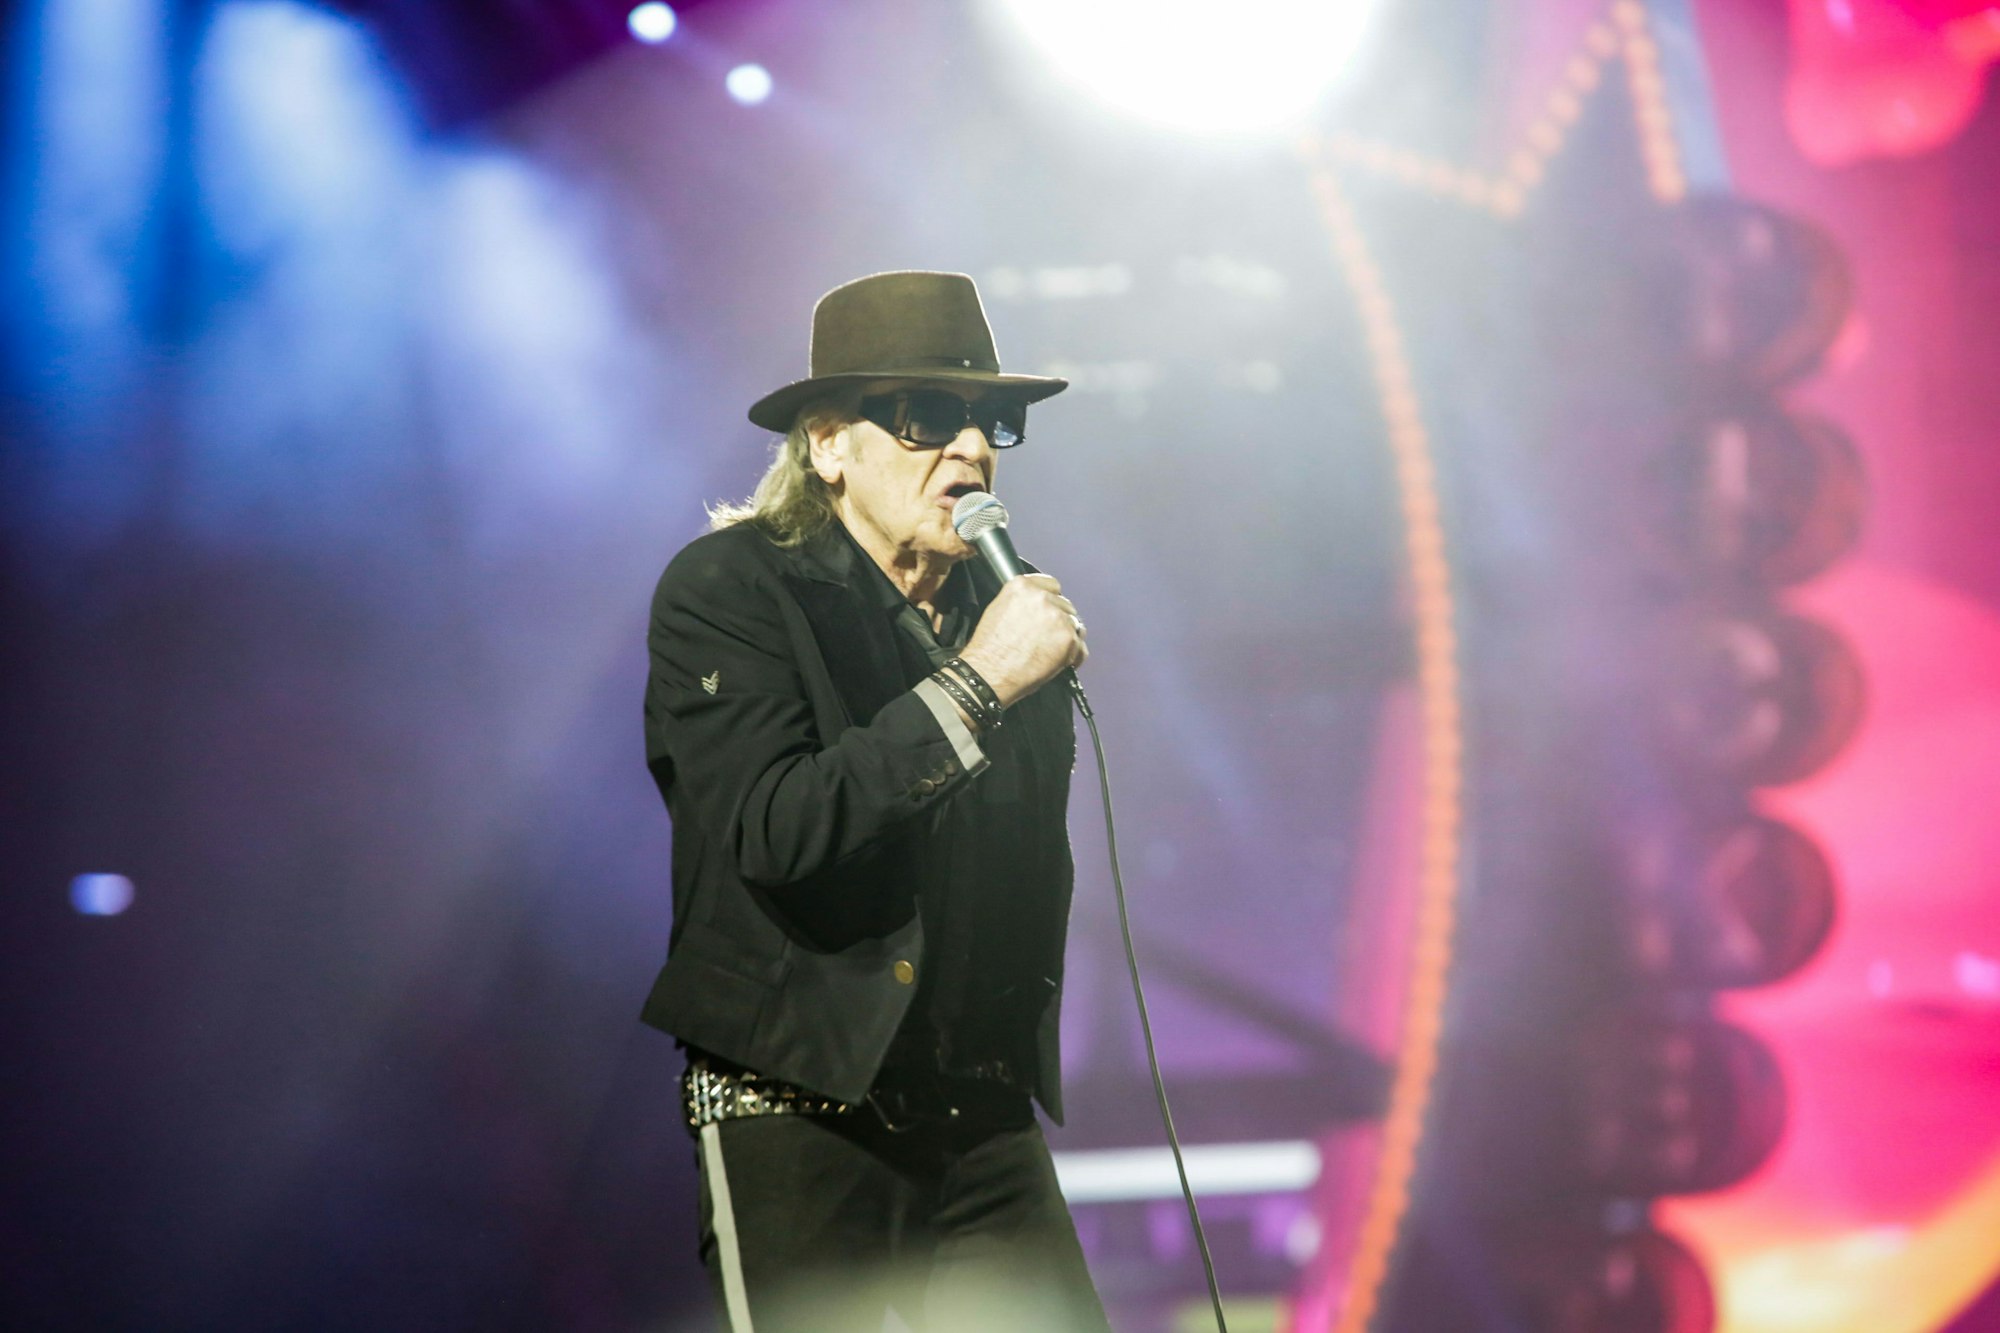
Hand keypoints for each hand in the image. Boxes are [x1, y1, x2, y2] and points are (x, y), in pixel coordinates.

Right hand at [956, 574, 1086, 707]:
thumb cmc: (989, 649)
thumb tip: (1037, 608)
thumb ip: (1022, 602)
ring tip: (1052, 653)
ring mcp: (1057, 617)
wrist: (989, 673)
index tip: (1049, 612)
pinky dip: (1074, 656)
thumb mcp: (998, 610)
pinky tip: (1061, 663)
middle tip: (1047, 639)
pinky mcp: (1067, 638)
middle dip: (1059, 621)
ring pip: (1074, 625)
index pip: (1051, 585)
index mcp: (1022, 586)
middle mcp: (1041, 597)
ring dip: (1067, 638)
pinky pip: (1080, 646)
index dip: (1052, 601)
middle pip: (1065, 606)